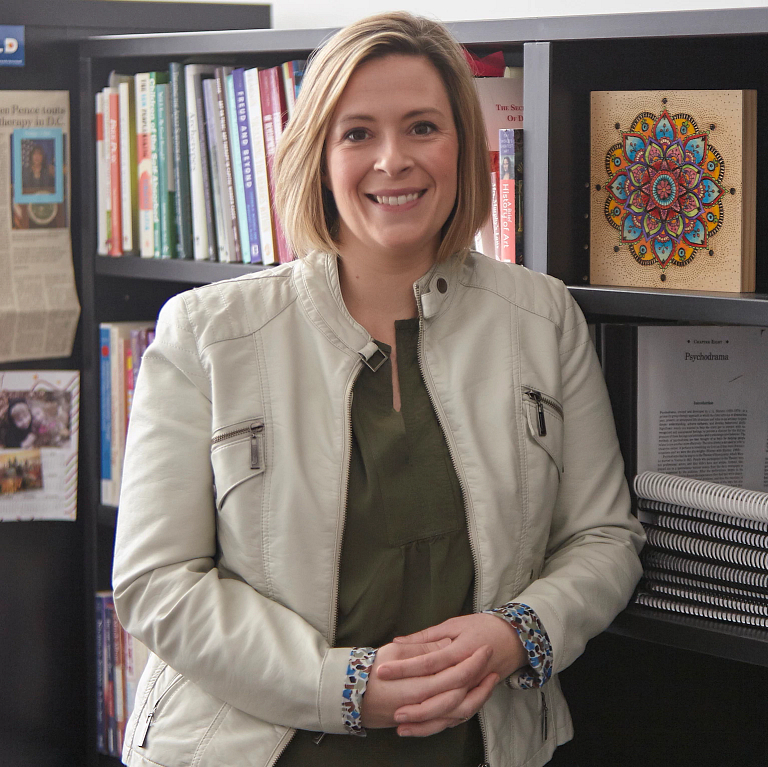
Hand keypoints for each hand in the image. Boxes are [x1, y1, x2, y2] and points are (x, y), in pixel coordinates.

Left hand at [380, 614, 527, 735]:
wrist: (512, 639)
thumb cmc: (480, 628)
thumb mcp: (454, 625)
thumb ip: (426, 636)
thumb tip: (398, 642)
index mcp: (461, 650)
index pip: (428, 661)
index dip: (405, 667)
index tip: (383, 671)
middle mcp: (469, 673)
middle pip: (441, 695)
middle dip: (416, 706)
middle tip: (392, 710)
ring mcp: (473, 688)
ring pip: (450, 713)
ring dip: (426, 722)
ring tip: (401, 726)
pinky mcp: (474, 698)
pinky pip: (457, 718)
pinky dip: (438, 725)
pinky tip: (418, 728)